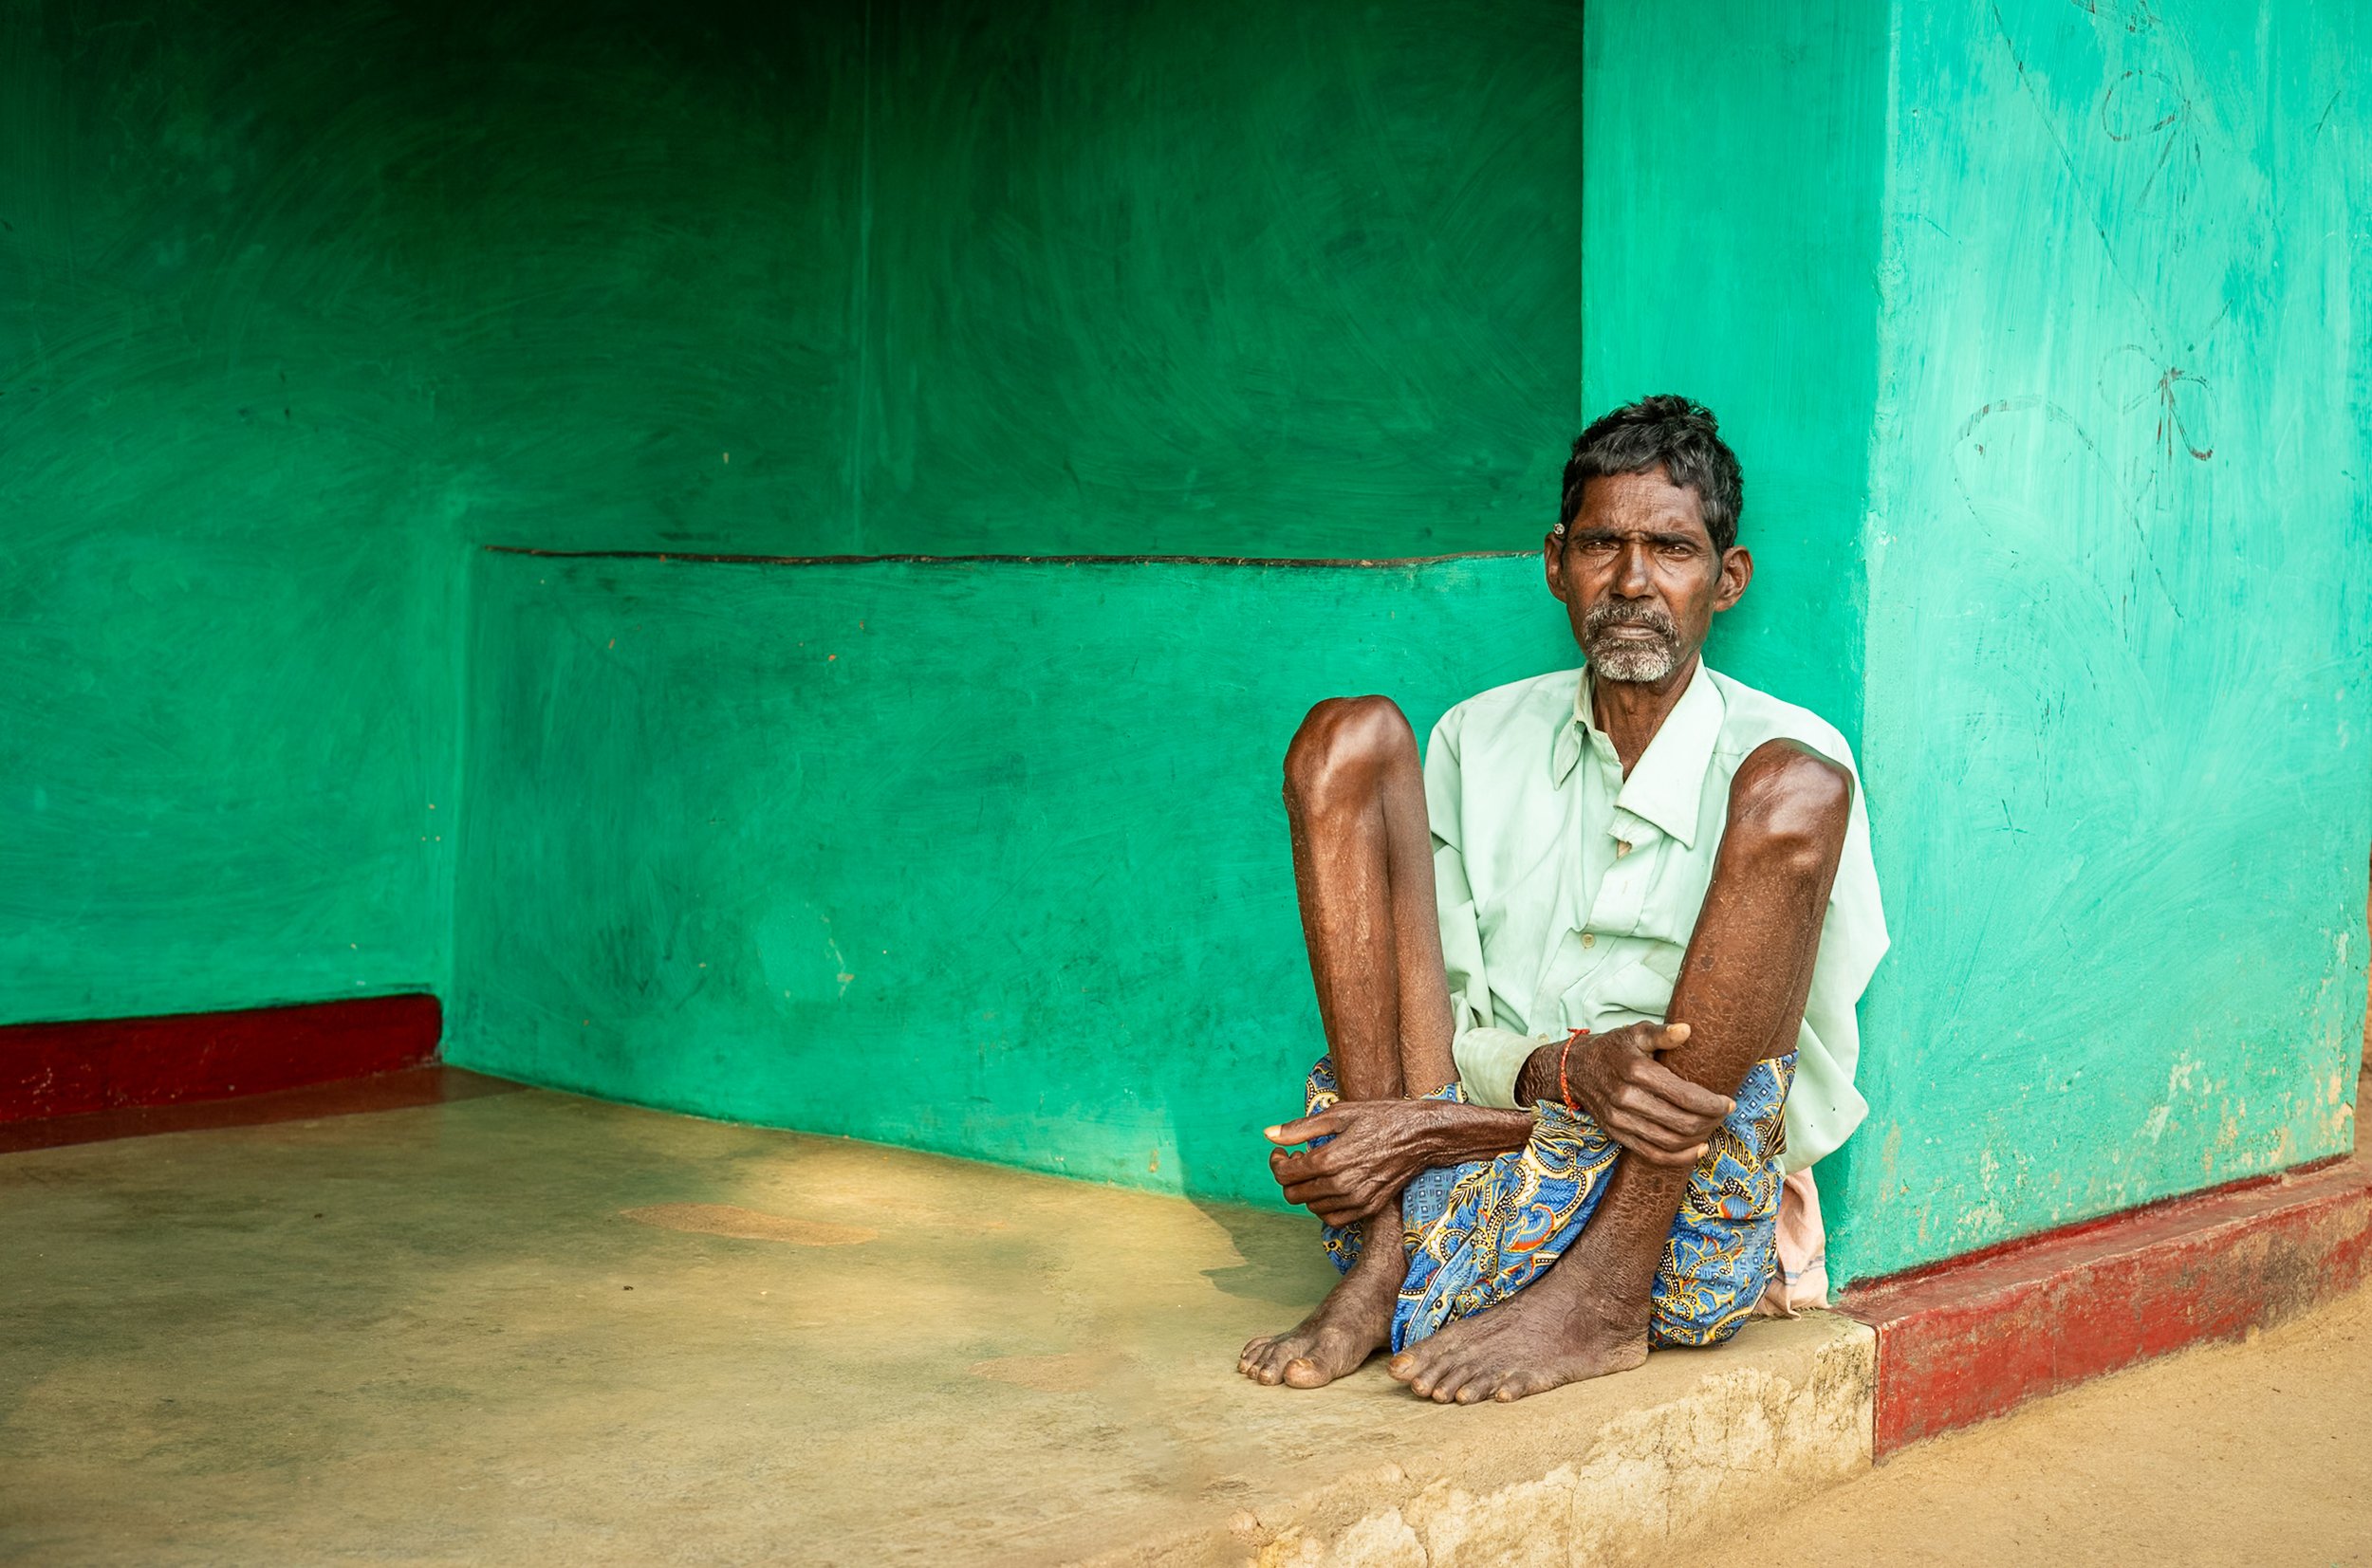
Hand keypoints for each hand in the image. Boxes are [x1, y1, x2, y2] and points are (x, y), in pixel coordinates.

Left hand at [1263, 1099, 1449, 1226]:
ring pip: (1311, 1207)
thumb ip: (1300, 1128)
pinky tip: (1331, 1187)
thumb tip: (1268, 1135)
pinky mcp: (1369, 1208)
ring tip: (1320, 1169)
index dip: (1276, 1162)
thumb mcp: (1339, 1114)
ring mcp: (1356, 1199)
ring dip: (1307, 1190)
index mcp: (1330, 1159)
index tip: (1283, 1152)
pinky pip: (1332, 1218)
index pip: (1284, 1174)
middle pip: (1293, 1194)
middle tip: (1300, 1159)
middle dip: (1289, 1177)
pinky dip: (1324, 1206)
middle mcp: (1341, 1184)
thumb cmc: (1381, 1118)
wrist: (1421, 1135)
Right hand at [1516, 1022, 1732, 1167]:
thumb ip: (1662, 1033)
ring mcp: (1620, 1120)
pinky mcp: (1617, 1135)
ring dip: (1699, 1139)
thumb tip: (1687, 1030)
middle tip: (1723, 1114)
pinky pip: (1652, 1155)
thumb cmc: (1612, 1048)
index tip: (1727, 1102)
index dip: (1712, 1104)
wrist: (1574, 1069)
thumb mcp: (1635, 1033)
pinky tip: (1698, 1150)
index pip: (1686, 1097)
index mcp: (1636, 1072)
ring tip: (1712, 1127)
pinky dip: (1680, 1158)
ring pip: (1670, 1142)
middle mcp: (1627, 1099)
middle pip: (1681, 1122)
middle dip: (1710, 1121)